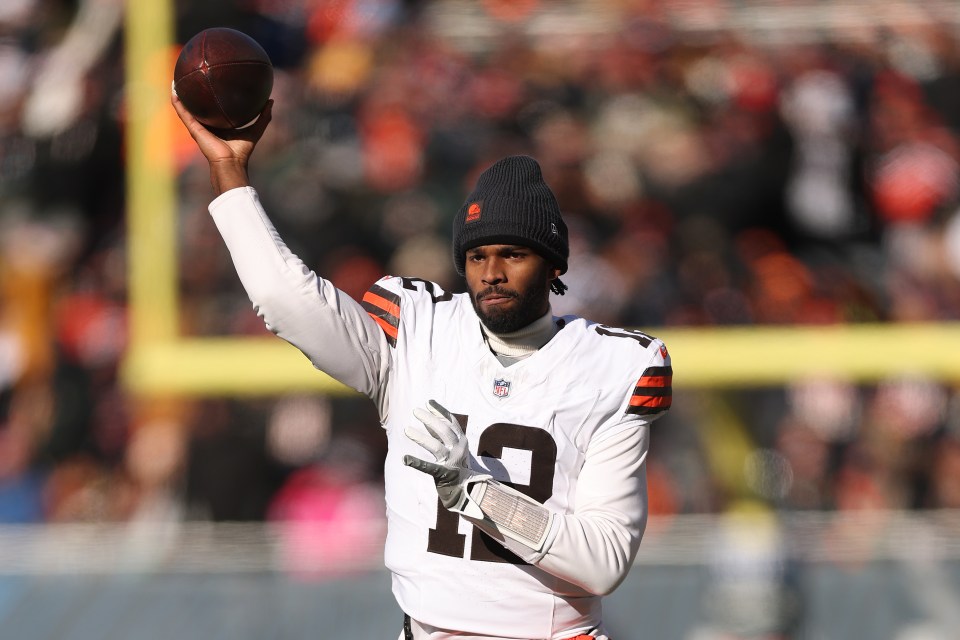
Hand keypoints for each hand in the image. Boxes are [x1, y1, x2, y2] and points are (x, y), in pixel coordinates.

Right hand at [170, 86, 271, 194]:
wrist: (230, 163)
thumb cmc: (242, 150)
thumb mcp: (255, 129)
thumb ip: (263, 117)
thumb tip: (270, 100)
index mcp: (218, 125)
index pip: (214, 109)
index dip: (212, 97)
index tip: (212, 82)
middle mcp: (206, 125)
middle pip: (198, 106)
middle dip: (194, 93)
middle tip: (192, 76)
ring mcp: (198, 126)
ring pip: (186, 108)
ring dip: (180, 94)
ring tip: (177, 78)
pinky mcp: (193, 128)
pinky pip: (183, 112)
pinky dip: (177, 101)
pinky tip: (174, 89)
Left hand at [403, 400, 488, 518]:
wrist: (466, 490)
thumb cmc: (456, 465)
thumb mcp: (454, 447)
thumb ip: (442, 434)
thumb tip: (428, 418)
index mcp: (462, 441)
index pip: (451, 422)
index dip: (440, 411)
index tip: (429, 402)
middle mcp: (458, 449)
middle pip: (444, 431)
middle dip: (429, 419)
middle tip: (415, 411)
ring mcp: (452, 462)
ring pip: (436, 446)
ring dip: (421, 437)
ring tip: (406, 430)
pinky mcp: (443, 474)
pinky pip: (429, 467)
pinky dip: (416, 462)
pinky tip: (405, 459)